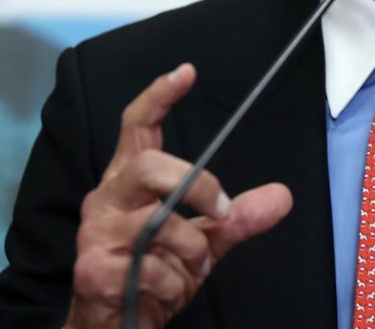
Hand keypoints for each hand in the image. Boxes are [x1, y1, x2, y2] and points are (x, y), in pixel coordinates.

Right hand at [66, 64, 292, 328]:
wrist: (116, 326)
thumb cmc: (152, 275)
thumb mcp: (202, 243)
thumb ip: (235, 218)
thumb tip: (282, 196)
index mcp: (129, 182)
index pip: (137, 126)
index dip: (159, 97)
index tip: (187, 72)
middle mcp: (107, 198)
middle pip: (150, 165)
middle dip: (196, 186)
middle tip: (221, 210)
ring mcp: (94, 233)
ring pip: (156, 224)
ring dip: (189, 251)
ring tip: (190, 270)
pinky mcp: (91, 270)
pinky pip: (149, 268)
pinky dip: (171, 283)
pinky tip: (164, 291)